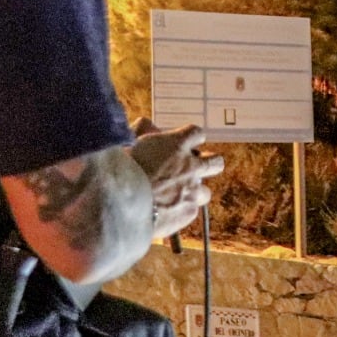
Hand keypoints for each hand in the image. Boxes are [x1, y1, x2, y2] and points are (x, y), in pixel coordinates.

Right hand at [128, 118, 224, 238]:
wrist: (122, 204)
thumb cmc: (121, 170)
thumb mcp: (128, 141)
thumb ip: (142, 130)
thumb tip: (146, 124)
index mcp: (177, 144)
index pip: (197, 133)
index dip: (191, 139)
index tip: (185, 144)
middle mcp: (191, 166)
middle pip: (215, 162)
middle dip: (208, 165)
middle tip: (194, 169)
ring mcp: (192, 190)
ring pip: (205, 191)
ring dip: (194, 192)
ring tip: (177, 197)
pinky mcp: (189, 212)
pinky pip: (192, 210)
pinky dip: (181, 211)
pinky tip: (166, 213)